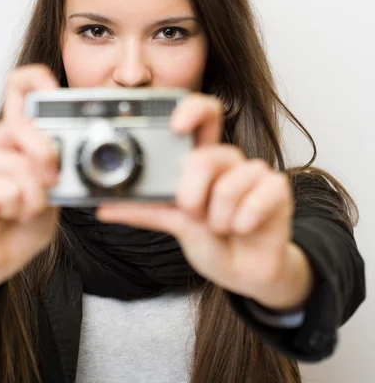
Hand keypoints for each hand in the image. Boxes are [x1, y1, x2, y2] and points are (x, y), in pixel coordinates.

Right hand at [0, 65, 59, 300]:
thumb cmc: (16, 229)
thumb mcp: (50, 196)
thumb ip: (57, 172)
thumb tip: (62, 153)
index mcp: (16, 138)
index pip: (18, 88)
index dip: (37, 79)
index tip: (54, 92)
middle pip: (23, 124)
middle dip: (46, 155)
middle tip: (51, 180)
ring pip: (23, 164)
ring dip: (36, 197)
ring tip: (24, 210)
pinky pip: (11, 188)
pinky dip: (20, 208)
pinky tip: (7, 215)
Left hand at [96, 94, 313, 310]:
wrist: (245, 273)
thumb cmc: (212, 243)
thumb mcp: (174, 225)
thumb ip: (144, 211)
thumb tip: (104, 208)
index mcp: (203, 160)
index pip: (202, 115)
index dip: (192, 109)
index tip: (175, 125)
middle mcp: (228, 160)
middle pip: (208, 156)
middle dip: (193, 195)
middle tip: (194, 214)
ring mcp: (255, 172)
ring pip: (228, 186)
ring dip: (218, 220)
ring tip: (222, 227)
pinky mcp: (277, 188)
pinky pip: (255, 200)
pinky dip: (243, 223)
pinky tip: (245, 229)